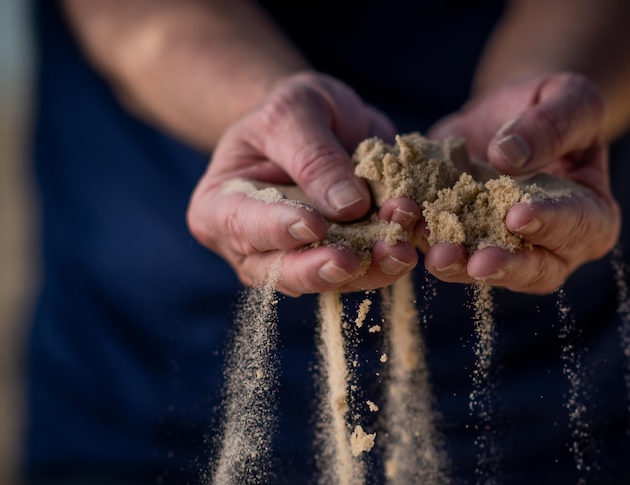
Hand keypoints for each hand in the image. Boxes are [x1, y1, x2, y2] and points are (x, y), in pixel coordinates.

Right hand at [187, 72, 420, 295]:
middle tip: (351, 263)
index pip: (242, 224)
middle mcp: (252, 245)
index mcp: (221, 205)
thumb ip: (314, 155)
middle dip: (318, 269)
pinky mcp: (337, 262)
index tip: (311, 224)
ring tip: (398, 253)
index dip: (275, 228)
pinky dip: (385, 263)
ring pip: (326, 280)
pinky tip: (408, 248)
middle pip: (279, 270)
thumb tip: (348, 206)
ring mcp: (296, 260)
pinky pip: (360, 273)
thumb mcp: (296, 110)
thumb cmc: (292, 110)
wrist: (321, 121)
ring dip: (365, 271)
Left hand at [425, 73, 620, 293]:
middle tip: (477, 262)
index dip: (550, 224)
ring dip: (459, 264)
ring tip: (435, 253)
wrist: (506, 114)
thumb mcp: (567, 96)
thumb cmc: (551, 104)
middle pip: (536, 269)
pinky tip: (404, 223)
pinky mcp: (463, 241)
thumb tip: (508, 157)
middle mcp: (552, 246)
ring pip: (485, 270)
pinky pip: (445, 248)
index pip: (578, 226)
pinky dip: (423, 238)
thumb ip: (552, 124)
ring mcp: (504, 249)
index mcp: (592, 215)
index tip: (518, 215)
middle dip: (505, 265)